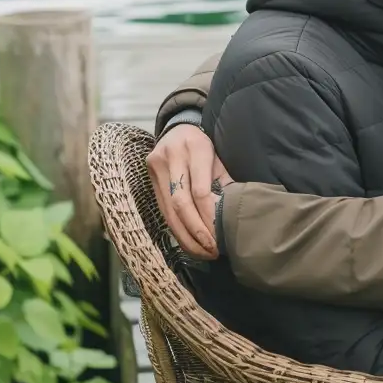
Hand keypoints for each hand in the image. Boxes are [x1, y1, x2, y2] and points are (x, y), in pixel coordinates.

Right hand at [148, 124, 227, 261]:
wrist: (178, 130)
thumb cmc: (204, 149)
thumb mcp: (219, 160)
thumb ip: (225, 185)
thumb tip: (232, 219)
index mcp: (195, 147)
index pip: (200, 191)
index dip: (209, 217)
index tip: (220, 237)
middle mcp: (172, 155)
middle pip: (181, 203)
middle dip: (197, 232)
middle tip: (212, 250)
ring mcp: (157, 165)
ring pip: (169, 209)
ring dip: (186, 237)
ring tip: (202, 253)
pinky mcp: (150, 176)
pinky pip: (163, 209)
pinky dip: (176, 229)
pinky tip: (189, 242)